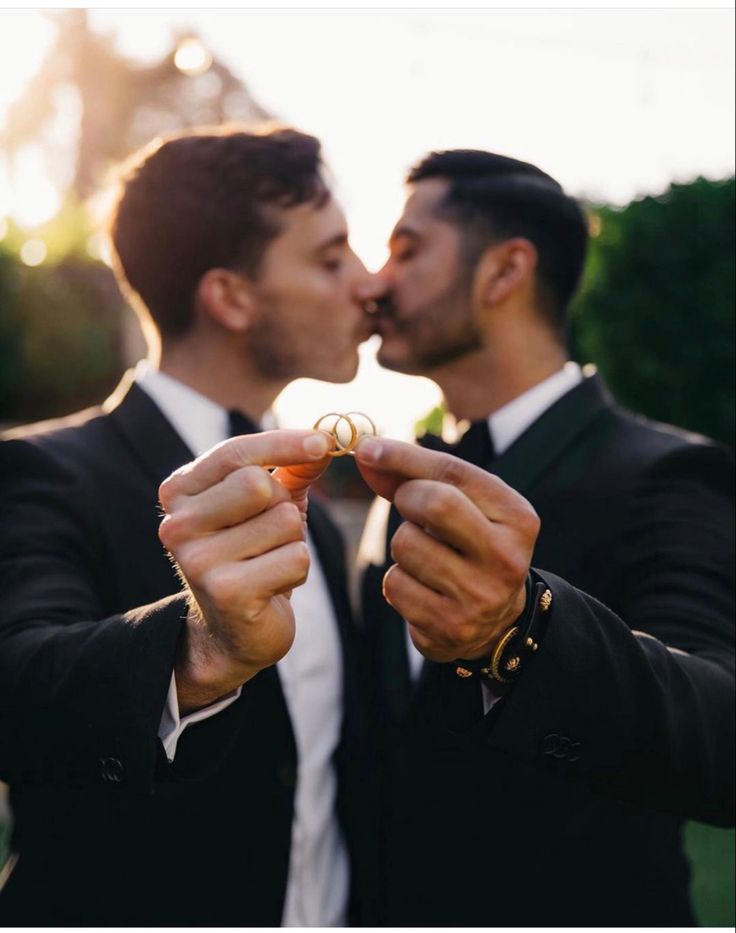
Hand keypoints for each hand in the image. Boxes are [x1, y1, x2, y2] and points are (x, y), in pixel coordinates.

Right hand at [158, 429, 331, 711]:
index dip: (284, 444)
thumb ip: (292, 468)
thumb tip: (324, 441)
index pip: (235, 453)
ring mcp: (197, 560)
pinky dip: (298, 570)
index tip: (323, 442)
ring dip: (293, 542)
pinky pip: (295, 558)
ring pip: (284, 522)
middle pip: (259, 484)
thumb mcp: (269, 502)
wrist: (232, 632)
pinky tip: (274, 586)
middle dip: (284, 506)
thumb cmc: (251, 554)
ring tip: (269, 562)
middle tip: (272, 534)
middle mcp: (177, 524)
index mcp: (178, 492)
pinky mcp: (227, 592)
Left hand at [354, 436, 539, 661]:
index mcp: (518, 518)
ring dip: (403, 545)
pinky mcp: (450, 627)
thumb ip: (418, 476)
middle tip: (410, 506)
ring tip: (426, 557)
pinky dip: (398, 581)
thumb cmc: (470, 548)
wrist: (494, 623)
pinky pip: (395, 585)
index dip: (404, 456)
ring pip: (406, 544)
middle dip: (407, 497)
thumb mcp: (464, 507)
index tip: (367, 448)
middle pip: (435, 503)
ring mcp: (479, 596)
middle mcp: (505, 557)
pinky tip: (422, 588)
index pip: (454, 473)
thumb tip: (367, 451)